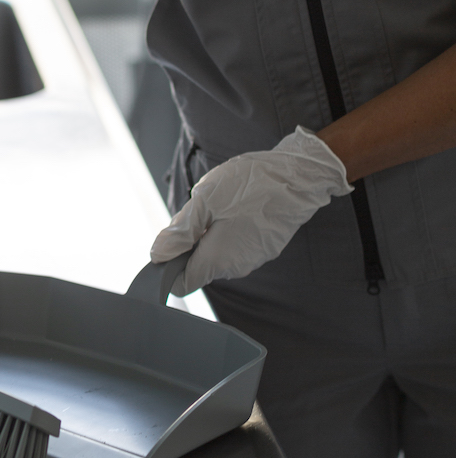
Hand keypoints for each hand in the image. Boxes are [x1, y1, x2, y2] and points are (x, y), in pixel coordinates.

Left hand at [151, 126, 351, 294]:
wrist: (300, 175)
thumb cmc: (252, 183)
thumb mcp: (204, 199)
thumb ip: (179, 231)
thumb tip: (158, 254)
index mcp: (216, 260)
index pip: (181, 283)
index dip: (169, 265)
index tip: (171, 241)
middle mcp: (235, 268)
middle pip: (199, 267)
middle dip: (191, 244)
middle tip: (200, 211)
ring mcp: (253, 260)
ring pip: (218, 255)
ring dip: (211, 235)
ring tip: (223, 205)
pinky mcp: (265, 249)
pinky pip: (236, 246)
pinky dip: (229, 231)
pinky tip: (239, 207)